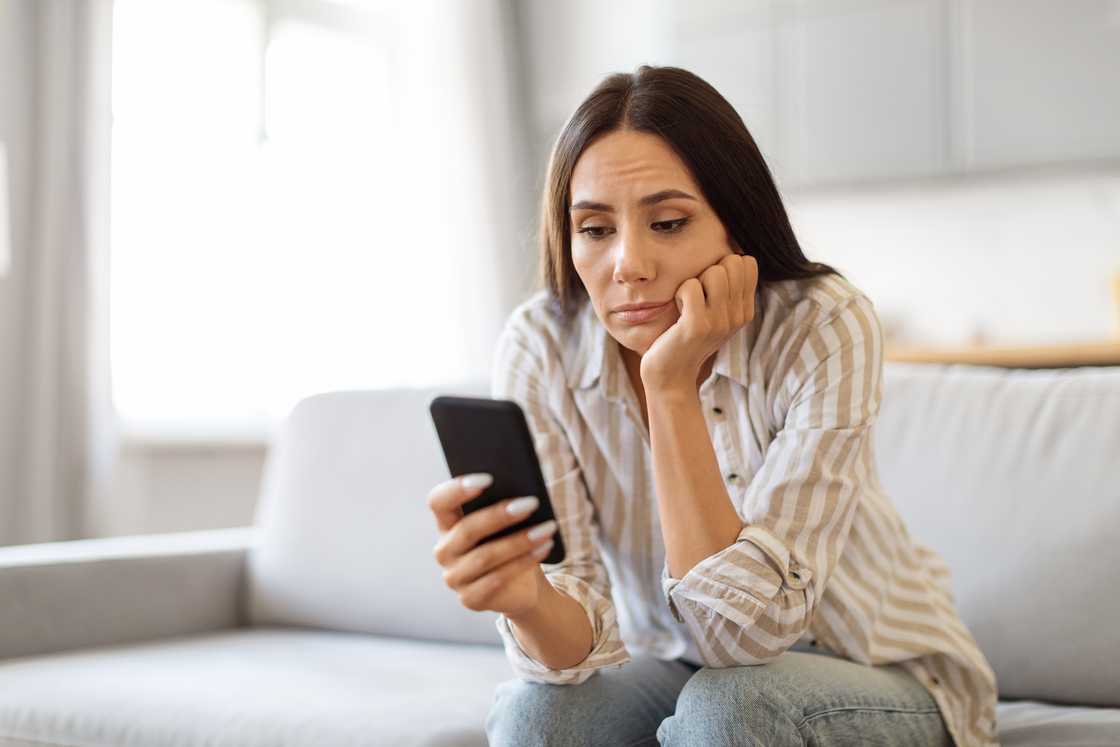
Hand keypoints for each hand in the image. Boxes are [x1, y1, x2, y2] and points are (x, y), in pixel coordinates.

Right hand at [427, 474, 558, 617]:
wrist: (520, 585)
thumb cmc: (510, 541)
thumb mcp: (506, 522)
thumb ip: (504, 503)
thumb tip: (521, 489)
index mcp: (446, 524)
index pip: (439, 502)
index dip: (457, 489)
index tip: (488, 478)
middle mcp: (444, 551)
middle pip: (467, 529)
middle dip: (500, 515)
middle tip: (530, 503)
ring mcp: (454, 578)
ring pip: (485, 556)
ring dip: (520, 540)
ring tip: (547, 528)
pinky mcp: (470, 599)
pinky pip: (497, 580)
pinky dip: (524, 562)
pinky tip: (544, 547)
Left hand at [640, 253, 758, 392]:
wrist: (670, 375)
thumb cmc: (686, 337)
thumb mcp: (714, 314)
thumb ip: (726, 289)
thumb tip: (732, 254)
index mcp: (745, 310)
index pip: (747, 262)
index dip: (724, 265)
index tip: (709, 287)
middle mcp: (738, 316)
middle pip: (732, 262)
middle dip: (709, 270)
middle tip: (697, 296)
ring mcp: (720, 322)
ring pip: (714, 272)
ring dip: (694, 281)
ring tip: (687, 304)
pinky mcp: (698, 326)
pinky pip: (690, 286)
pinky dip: (679, 293)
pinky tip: (678, 311)